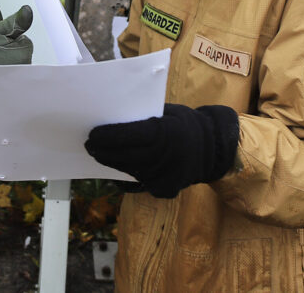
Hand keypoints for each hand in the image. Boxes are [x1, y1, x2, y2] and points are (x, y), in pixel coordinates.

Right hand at [0, 5, 33, 84]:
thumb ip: (14, 21)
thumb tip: (27, 10)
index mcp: (24, 54)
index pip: (24, 41)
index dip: (10, 39)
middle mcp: (24, 69)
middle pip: (21, 53)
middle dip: (10, 50)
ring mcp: (17, 80)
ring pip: (16, 63)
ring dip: (6, 60)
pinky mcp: (9, 86)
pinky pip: (10, 75)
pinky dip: (3, 72)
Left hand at [84, 103, 238, 198]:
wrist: (213, 150)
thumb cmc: (185, 125)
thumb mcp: (167, 113)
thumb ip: (144, 119)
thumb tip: (112, 120)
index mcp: (168, 133)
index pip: (132, 136)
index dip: (109, 137)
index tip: (91, 135)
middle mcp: (167, 158)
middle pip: (127, 156)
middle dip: (105, 152)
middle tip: (89, 146)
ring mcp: (167, 177)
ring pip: (131, 171)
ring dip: (113, 163)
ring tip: (100, 154)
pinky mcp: (166, 191)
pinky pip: (141, 182)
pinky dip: (129, 173)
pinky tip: (119, 165)